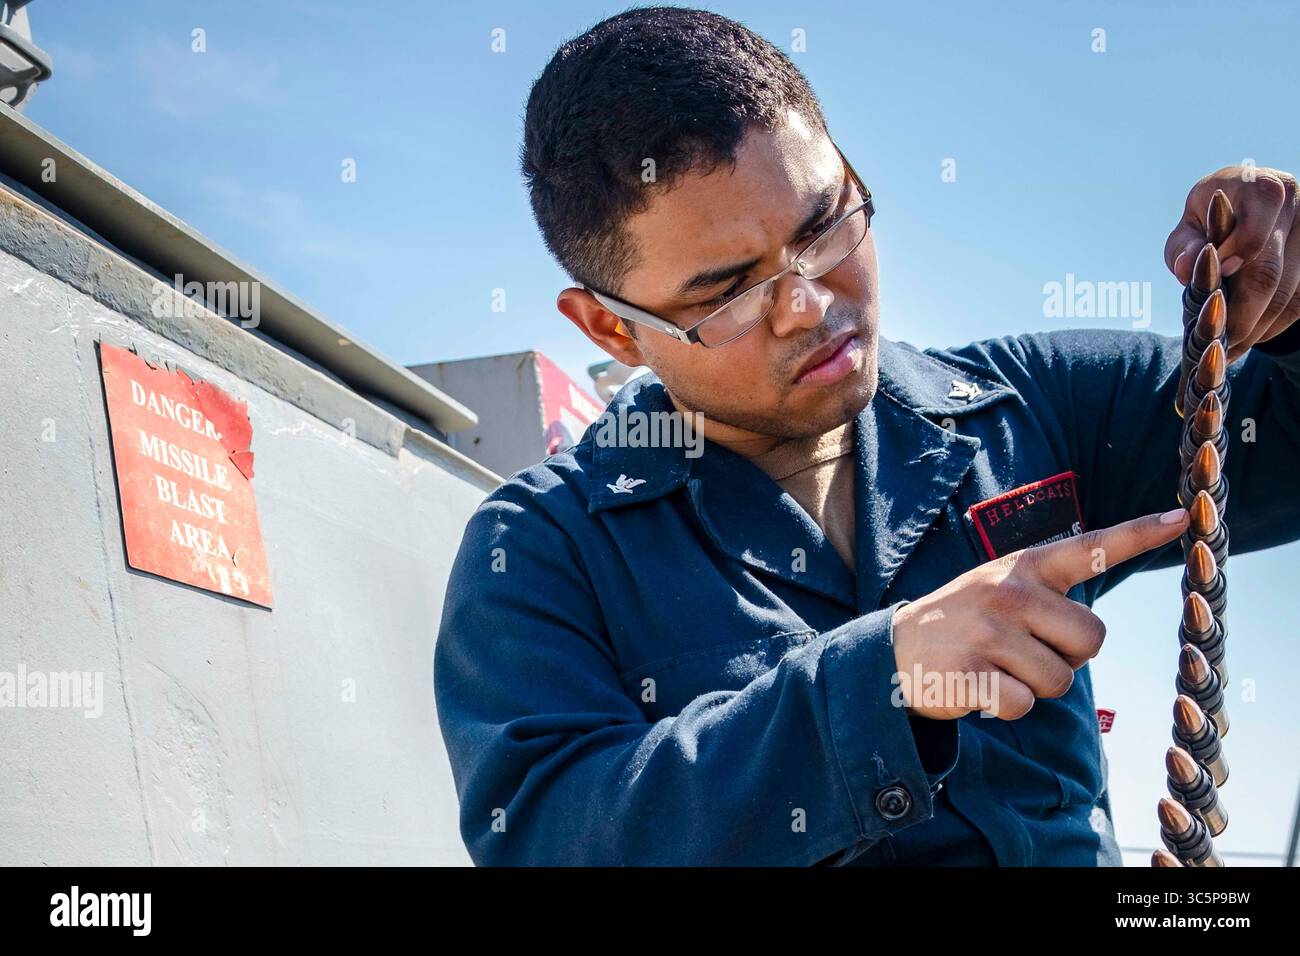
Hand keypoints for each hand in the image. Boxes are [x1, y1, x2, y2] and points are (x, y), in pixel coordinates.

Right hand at [891, 508, 1188, 719]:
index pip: (1091, 547)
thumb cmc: (962, 623)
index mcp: (1022, 567)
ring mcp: (989, 632)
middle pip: (1092, 638)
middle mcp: (1009, 592)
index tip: (1181, 519)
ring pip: (1060, 680)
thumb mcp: (997, 587)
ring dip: (1035, 686)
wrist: (891, 651)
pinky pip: (1025, 704)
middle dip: (1069, 657)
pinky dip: (1007, 707)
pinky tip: (979, 687)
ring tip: (997, 667)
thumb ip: (1044, 593)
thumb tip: (1091, 632)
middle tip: (1025, 652)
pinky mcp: (972, 673)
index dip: (1139, 534)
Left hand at [1165, 166, 1299, 360]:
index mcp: (1255, 187)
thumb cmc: (1209, 223)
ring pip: (1289, 293)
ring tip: (1233, 346)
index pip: (1251, 237)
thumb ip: (1184, 247)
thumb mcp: (1189, 229)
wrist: (1245, 209)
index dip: (1231, 268)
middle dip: (1241, 316)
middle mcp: (1292, 200)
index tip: (1213, 293)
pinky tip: (1254, 334)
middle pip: (1269, 273)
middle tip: (1219, 342)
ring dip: (1259, 328)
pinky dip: (1276, 324)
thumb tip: (1186, 266)